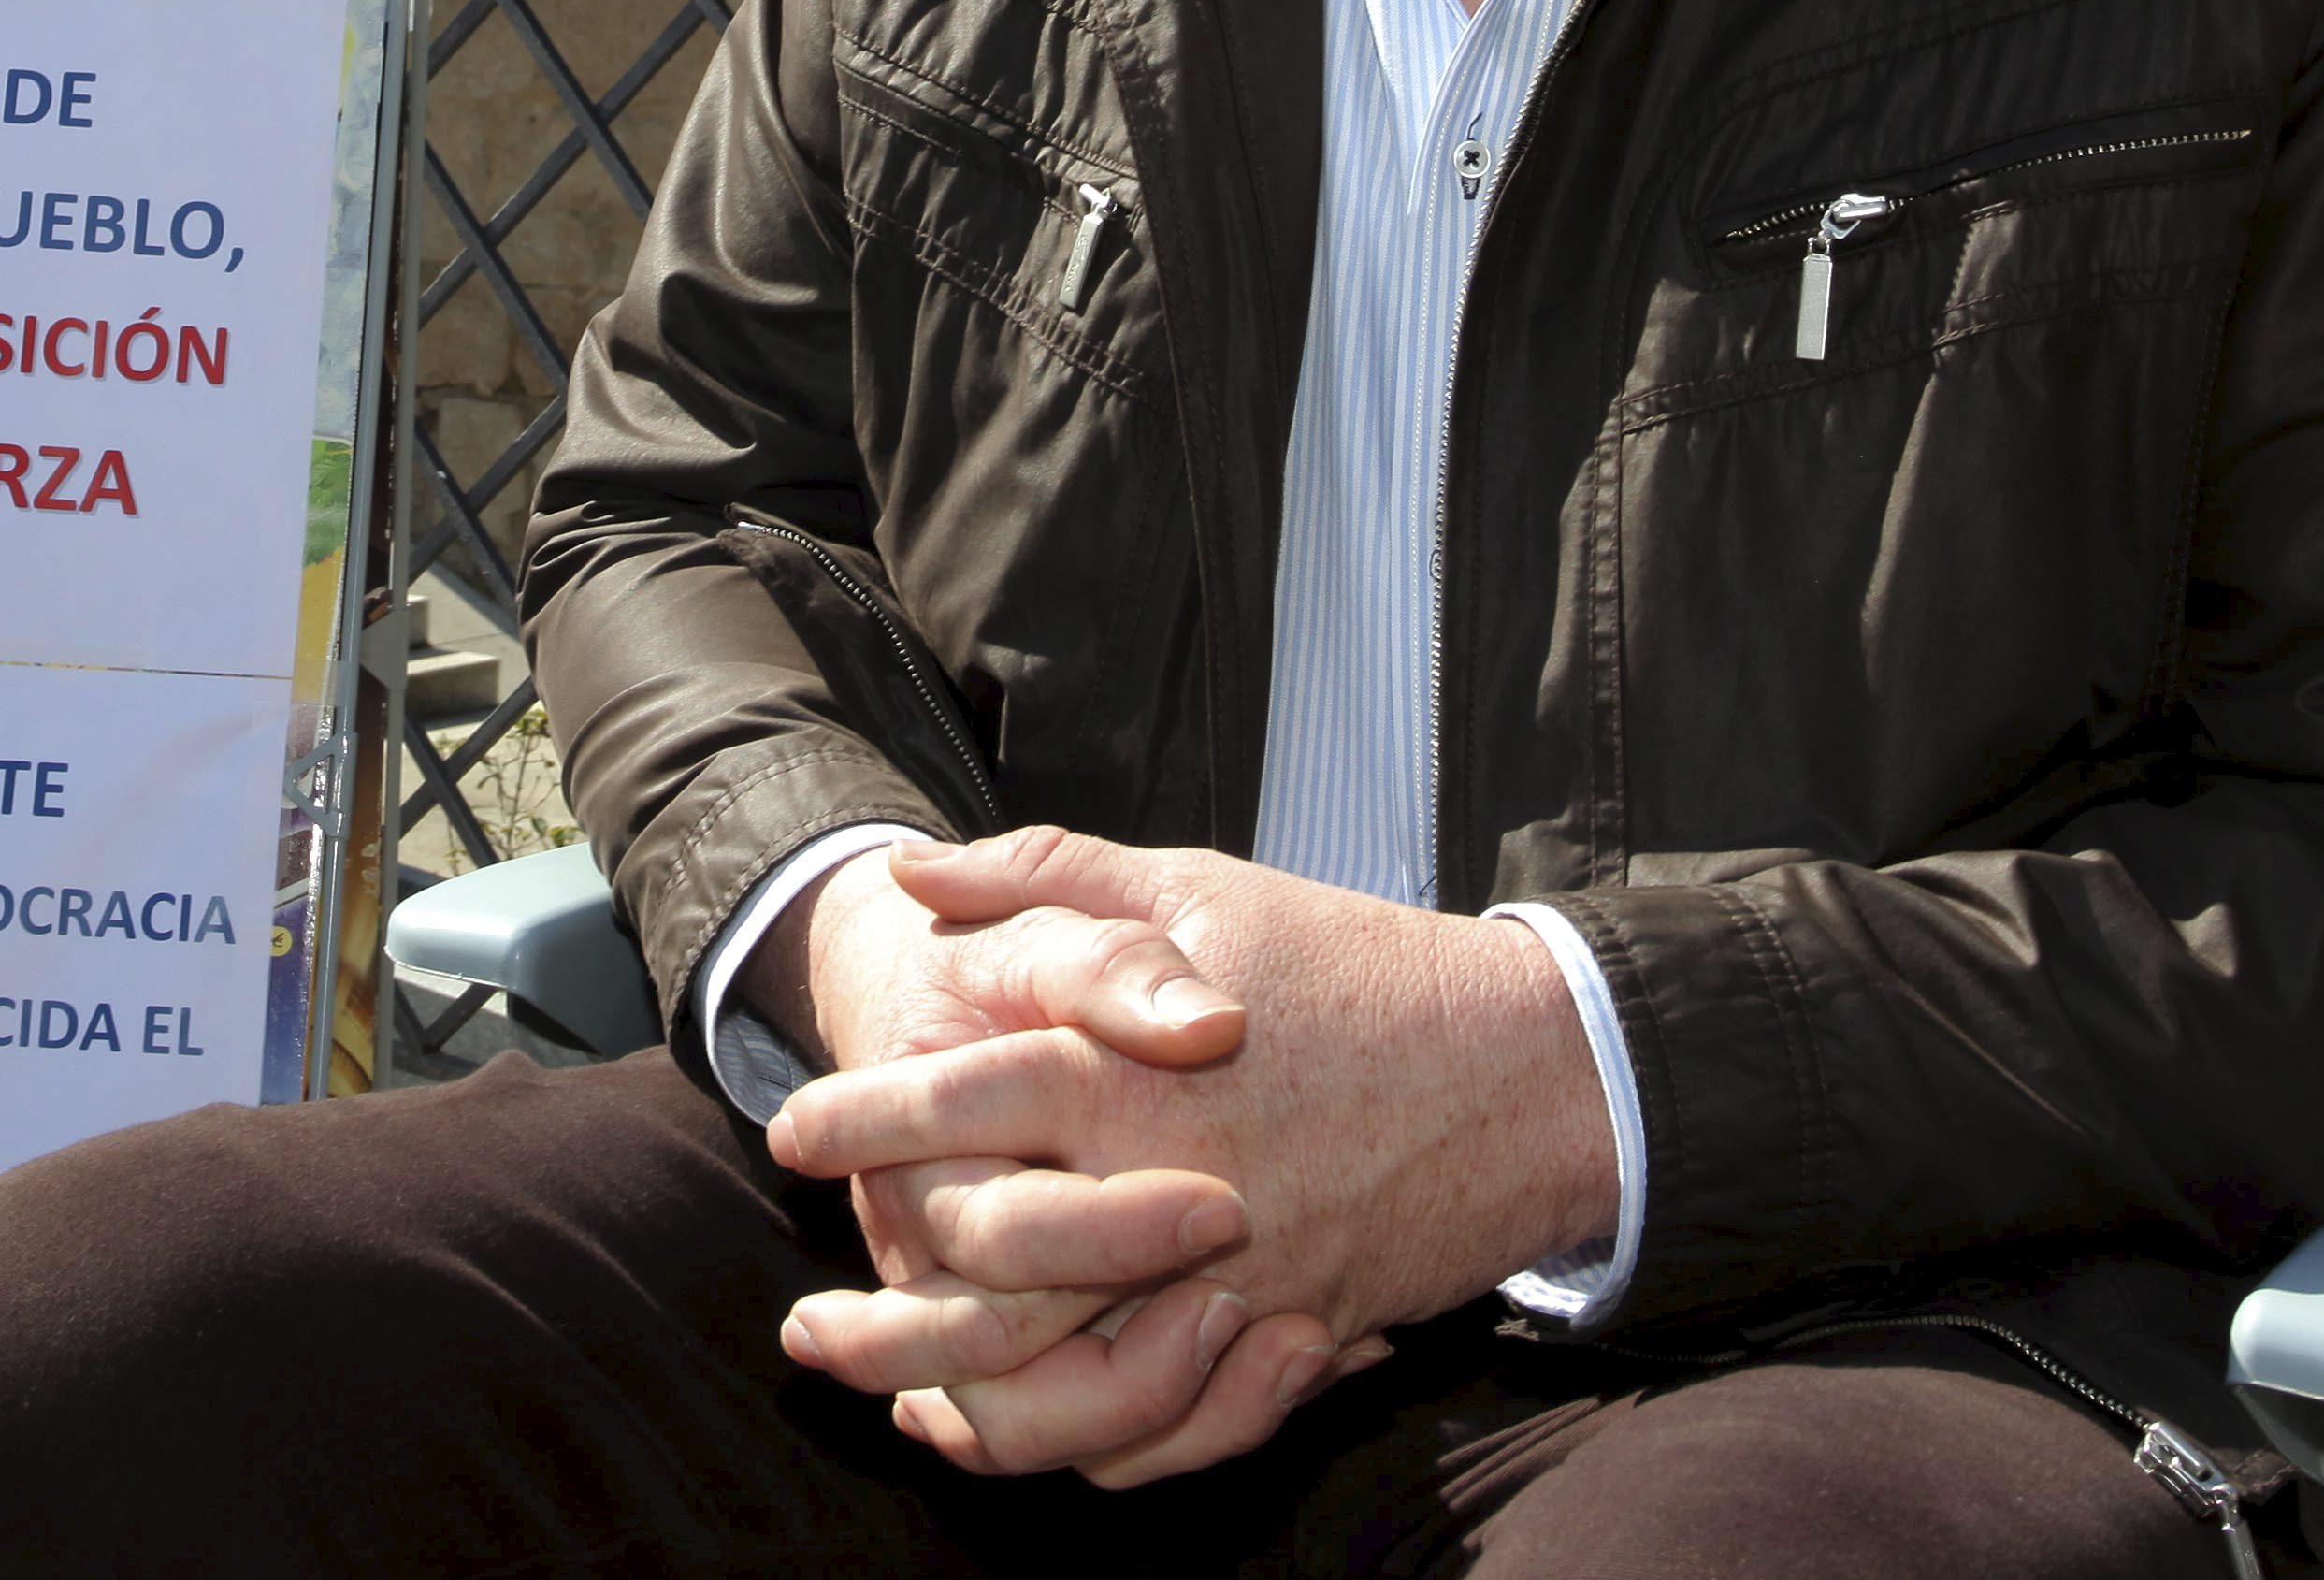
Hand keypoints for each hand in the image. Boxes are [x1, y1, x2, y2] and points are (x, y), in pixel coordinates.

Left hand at [768, 831, 1616, 1484]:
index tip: (793, 1134)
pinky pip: (1178, 1433)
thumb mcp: (1198, 885)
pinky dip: (1089, 1453)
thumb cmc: (1355, 964)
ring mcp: (1243, 1283)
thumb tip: (914, 872)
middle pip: (1000, 1283)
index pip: (970, 1102)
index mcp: (1140, 1070)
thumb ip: (1048, 876)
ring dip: (972, 1416)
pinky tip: (1025, 1441)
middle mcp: (1179, 1189)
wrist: (1530, 1067)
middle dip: (888, 1320)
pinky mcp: (1297, 1340)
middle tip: (805, 1334)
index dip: (868, 1120)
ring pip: (1078, 1393)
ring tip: (895, 1411)